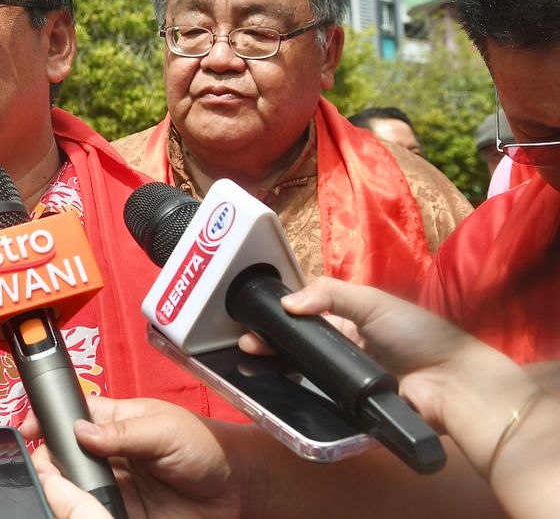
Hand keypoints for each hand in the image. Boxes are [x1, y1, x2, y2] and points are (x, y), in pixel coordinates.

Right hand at [22, 396, 245, 518]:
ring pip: (73, 487)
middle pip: (63, 455)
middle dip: (48, 460)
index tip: (28, 429)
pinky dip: (84, 512)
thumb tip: (80, 432)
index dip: (46, 420)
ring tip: (62, 491)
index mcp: (114, 421)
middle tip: (47, 467)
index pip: (70, 415)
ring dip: (63, 488)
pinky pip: (94, 513)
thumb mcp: (163, 428)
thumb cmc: (206, 445)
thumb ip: (122, 433)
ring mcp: (114, 485)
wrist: (238, 488)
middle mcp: (108, 453)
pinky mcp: (124, 513)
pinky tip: (81, 510)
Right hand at [240, 277, 507, 435]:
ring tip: (252, 362)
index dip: (282, 313)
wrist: (452, 386)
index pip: (309, 313)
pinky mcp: (347, 406)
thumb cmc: (418, 334)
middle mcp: (347, 348)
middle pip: (300, 343)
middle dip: (272, 341)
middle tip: (248, 343)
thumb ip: (330, 294)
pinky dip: (296, 392)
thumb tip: (286, 302)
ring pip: (303, 370)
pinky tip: (274, 385)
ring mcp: (346, 378)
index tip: (255, 316)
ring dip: (278, 365)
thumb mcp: (373, 301)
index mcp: (353, 320)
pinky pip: (317, 397)